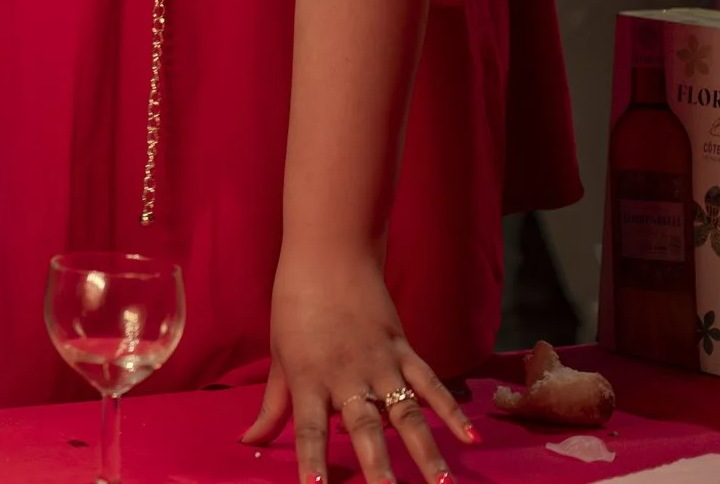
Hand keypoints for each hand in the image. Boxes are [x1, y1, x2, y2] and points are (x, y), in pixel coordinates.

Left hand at [240, 249, 477, 483]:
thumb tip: (248, 441)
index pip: (309, 428)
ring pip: (406, 414)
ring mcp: (380, 362)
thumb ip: (273, 406)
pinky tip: (470, 438)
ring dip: (425, 451)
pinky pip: (431, 384)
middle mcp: (347, 375)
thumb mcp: (279, 357)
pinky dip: (452, 412)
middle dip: (378, 467)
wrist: (328, 256)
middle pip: (365, 428)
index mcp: (309, 378)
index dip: (313, 460)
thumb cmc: (294, 307)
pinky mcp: (404, 349)